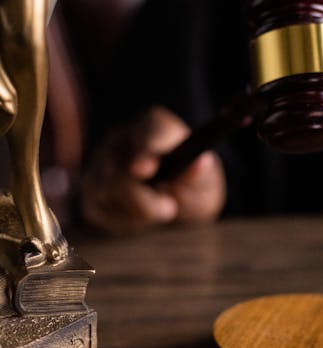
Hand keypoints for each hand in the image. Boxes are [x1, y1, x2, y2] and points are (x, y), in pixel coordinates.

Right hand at [81, 106, 225, 233]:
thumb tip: (201, 162)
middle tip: (169, 209)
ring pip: (106, 191)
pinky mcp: (91, 189)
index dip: (144, 152)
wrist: (177, 202)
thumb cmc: (192, 185)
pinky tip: (141, 219)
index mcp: (155, 126)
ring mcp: (101, 162)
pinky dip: (121, 221)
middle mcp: (122, 139)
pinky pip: (97, 209)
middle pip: (119, 167)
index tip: (145, 171)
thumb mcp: (205, 181)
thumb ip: (201, 172)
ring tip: (161, 212)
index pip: (147, 133)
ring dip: (136, 212)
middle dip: (142, 197)